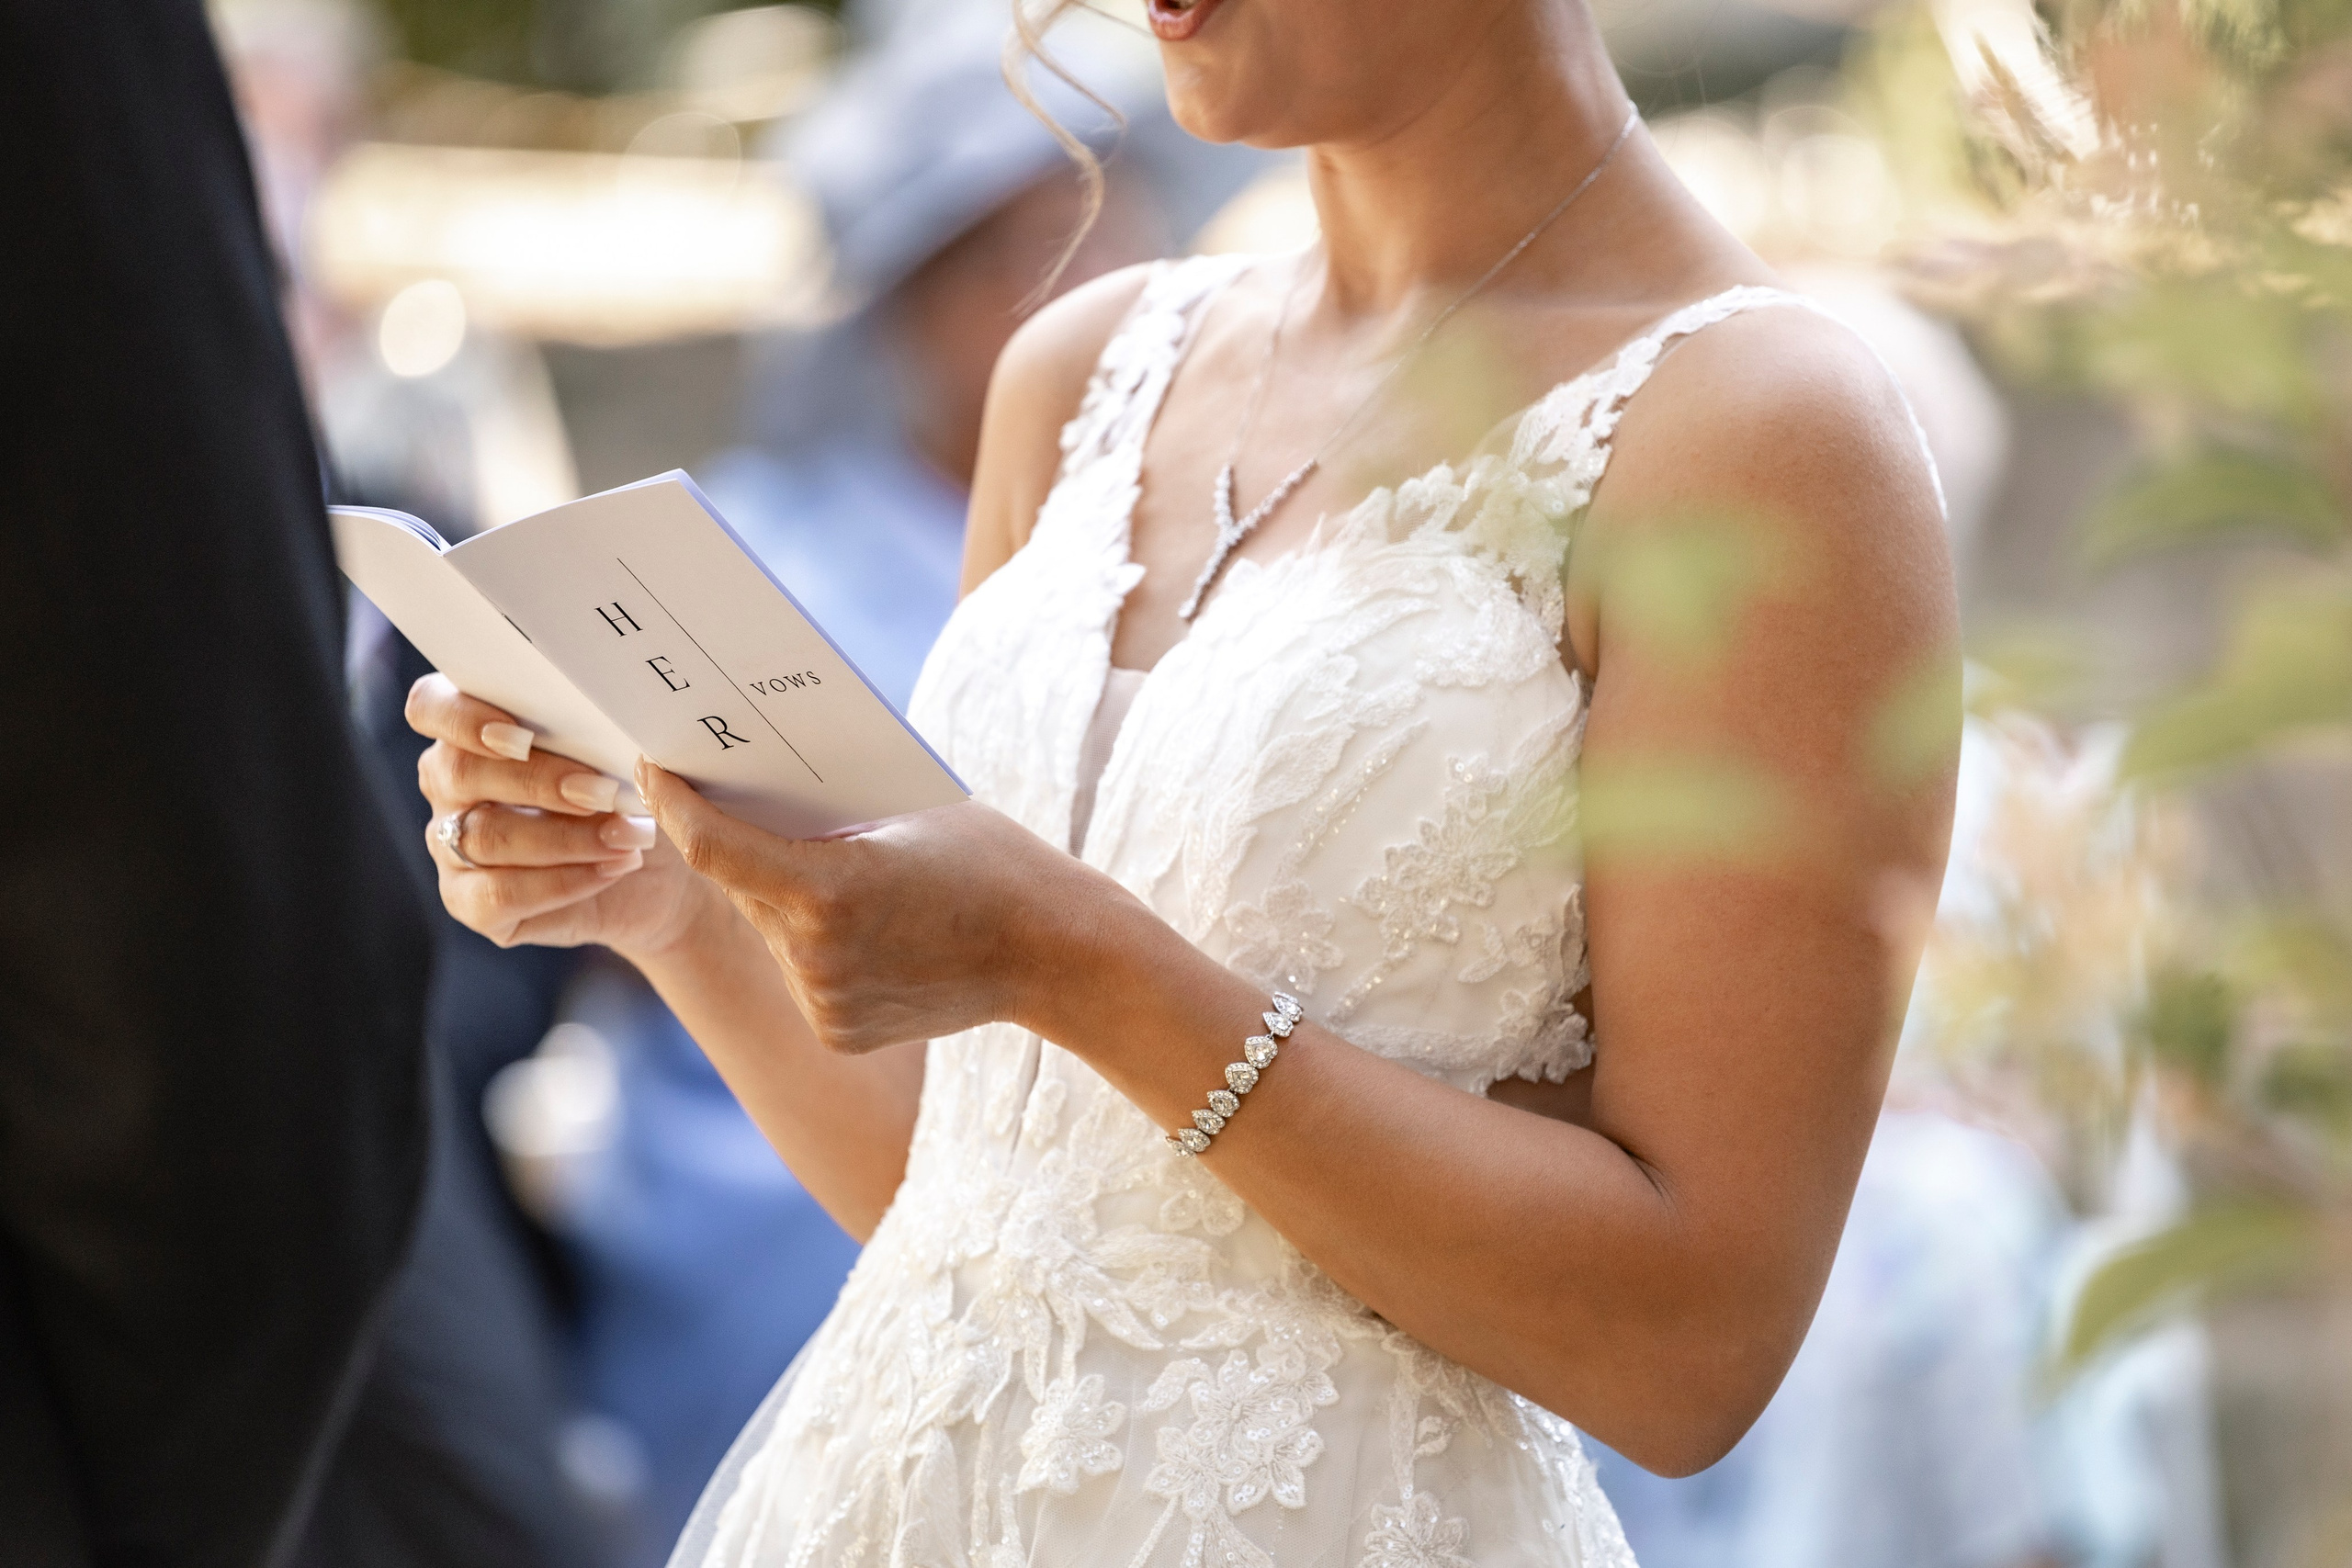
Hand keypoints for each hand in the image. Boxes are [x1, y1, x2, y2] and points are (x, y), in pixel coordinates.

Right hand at [407, 674, 718, 954]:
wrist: (660, 873)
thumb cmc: (632, 794)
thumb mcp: (622, 757)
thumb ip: (597, 735)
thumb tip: (612, 735)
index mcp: (472, 728)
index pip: (430, 707)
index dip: (461, 718)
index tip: (520, 736)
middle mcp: (449, 784)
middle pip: (460, 772)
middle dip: (538, 781)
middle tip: (603, 793)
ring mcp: (451, 844)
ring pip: (486, 836)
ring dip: (566, 837)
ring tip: (627, 836)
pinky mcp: (468, 900)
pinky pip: (499, 893)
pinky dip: (564, 881)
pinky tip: (612, 867)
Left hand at [636, 761, 1136, 1052]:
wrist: (1056, 954)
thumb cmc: (992, 864)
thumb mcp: (908, 814)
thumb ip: (828, 814)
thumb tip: (759, 788)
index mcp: (825, 890)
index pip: (711, 848)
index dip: (673, 805)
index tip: (655, 772)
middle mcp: (811, 954)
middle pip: (743, 888)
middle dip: (746, 848)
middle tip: (762, 808)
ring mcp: (823, 1001)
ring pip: (773, 934)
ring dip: (789, 903)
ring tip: (857, 885)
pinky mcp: (837, 1031)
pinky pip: (803, 975)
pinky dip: (821, 948)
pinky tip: (878, 935)